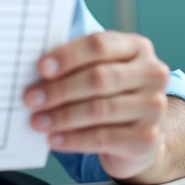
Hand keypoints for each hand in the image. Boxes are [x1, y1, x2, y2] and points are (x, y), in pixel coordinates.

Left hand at [24, 31, 170, 181]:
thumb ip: (77, 65)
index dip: (68, 56)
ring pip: (99, 109)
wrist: (140, 135)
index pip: (100, 45)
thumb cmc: (112, 94)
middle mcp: (151, 74)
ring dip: (62, 116)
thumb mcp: (101, 70)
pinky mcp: (146, 138)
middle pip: (99, 78)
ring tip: (38, 121)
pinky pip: (103, 138)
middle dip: (60, 89)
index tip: (41, 68)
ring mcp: (153, 107)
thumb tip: (38, 72)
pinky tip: (54, 139)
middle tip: (31, 98)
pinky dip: (73, 139)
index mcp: (137, 48)